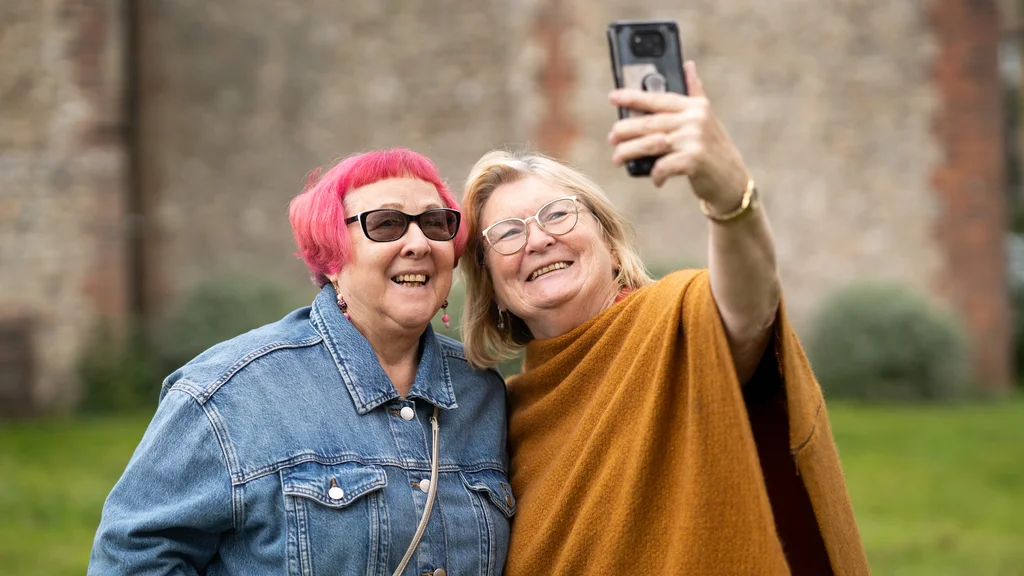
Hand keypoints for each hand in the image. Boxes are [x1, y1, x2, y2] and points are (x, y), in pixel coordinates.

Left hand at [608, 61, 749, 211]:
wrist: (732, 178)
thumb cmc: (713, 148)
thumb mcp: (707, 117)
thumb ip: (695, 91)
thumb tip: (688, 65)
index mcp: (694, 106)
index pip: (658, 99)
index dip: (633, 97)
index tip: (612, 97)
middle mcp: (694, 119)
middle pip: (649, 123)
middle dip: (625, 130)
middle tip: (611, 138)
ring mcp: (693, 139)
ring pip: (650, 144)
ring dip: (629, 152)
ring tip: (617, 158)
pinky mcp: (693, 160)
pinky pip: (662, 166)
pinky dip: (656, 174)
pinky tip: (656, 179)